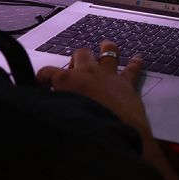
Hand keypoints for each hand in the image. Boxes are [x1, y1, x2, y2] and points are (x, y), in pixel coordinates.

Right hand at [36, 41, 151, 137]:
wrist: (113, 133)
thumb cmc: (82, 129)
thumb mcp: (57, 117)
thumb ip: (52, 108)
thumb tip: (48, 108)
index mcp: (66, 80)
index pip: (47, 71)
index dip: (42, 77)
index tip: (41, 83)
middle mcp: (88, 72)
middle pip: (81, 53)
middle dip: (77, 59)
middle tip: (75, 69)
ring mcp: (109, 75)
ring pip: (109, 52)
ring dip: (106, 49)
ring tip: (105, 46)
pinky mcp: (127, 84)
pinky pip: (132, 69)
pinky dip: (135, 63)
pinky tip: (138, 59)